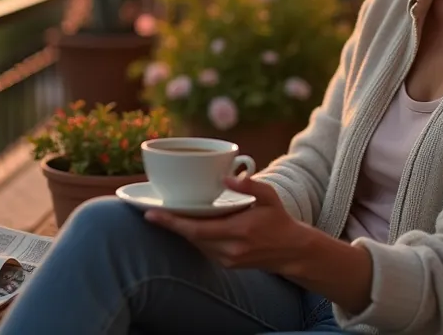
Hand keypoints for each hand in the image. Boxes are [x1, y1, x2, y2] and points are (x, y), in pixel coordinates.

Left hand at [144, 173, 314, 272]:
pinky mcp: (226, 264)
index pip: (198, 229)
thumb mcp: (270, 196)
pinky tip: (189, 224)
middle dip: (171, 225)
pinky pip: (203, 248)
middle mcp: (231, 249)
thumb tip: (227, 177)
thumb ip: (250, 185)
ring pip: (195, 243)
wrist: (291, 251)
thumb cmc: (279, 220)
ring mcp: (228, 259)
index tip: (152, 214)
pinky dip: (194, 236)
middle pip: (191, 237)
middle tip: (151, 213)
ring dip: (182, 230)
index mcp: (240, 230)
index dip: (173, 222)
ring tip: (166, 215)